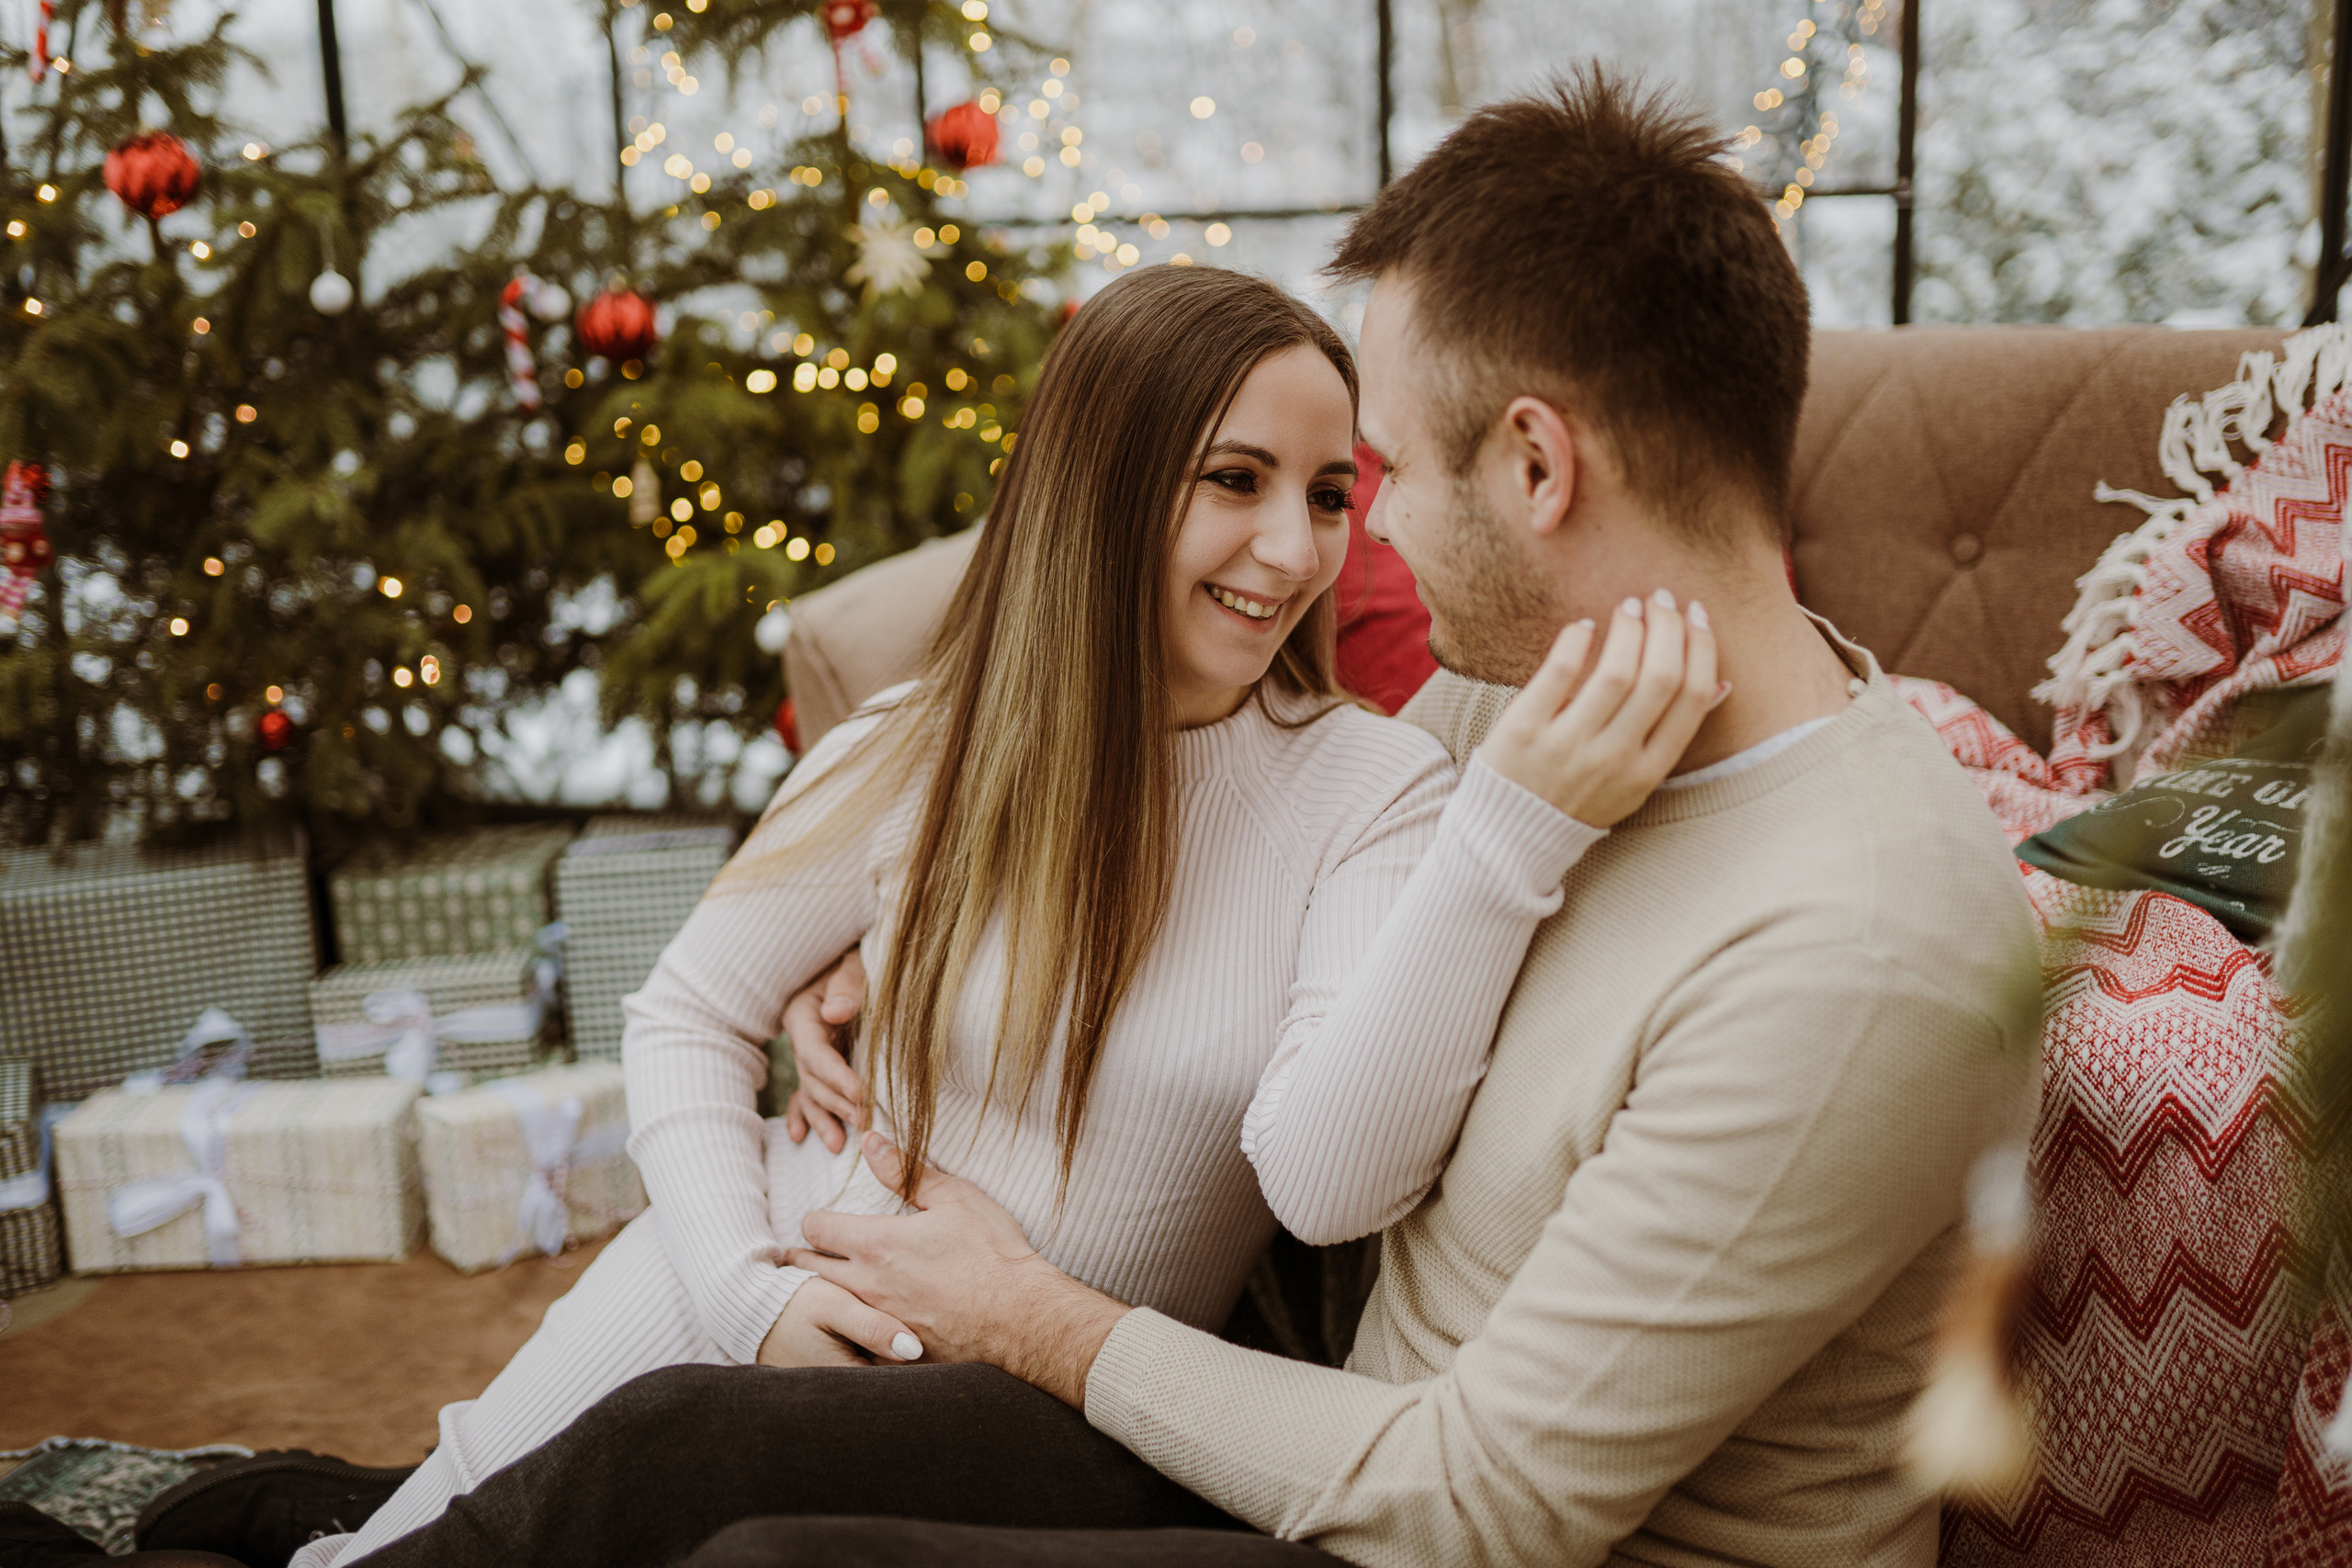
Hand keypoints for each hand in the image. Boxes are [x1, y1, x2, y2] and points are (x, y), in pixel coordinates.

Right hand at [781, 948, 867, 1152]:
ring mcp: (807, 1053)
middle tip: (863, 1120)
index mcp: (804, 1015)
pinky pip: (805, 1093)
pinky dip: (804, 1115)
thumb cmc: (856, 960)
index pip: (815, 1053)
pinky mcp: (818, 1064)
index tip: (860, 1093)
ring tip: (840, 1145)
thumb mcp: (853, 964)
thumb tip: (836, 1013)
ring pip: (809, 1092)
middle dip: (836, 1102)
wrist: (850, 959)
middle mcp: (801, 1038)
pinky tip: (800, 1136)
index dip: (835, 1075)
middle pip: (812, 1078)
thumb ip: (848, 986)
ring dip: (824, 1118)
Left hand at [787, 1133, 1128, 1407]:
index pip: (816, 1228)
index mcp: (875, 1243)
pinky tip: (862, 1322)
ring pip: (832, 1304)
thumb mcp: (954, 1197)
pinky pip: (860, 1336)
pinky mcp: (896, 1349)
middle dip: (805, 1257)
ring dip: (826, 1291)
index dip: (813, 1221)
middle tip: (800, 1253)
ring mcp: (879, 1321)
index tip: (819, 1221)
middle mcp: (867, 1284)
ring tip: (826, 1284)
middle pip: (812, 1269)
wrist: (1021, 1317)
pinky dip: (855, 1325)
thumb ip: (906, 1170)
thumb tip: (870, 1140)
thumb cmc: (992, 1252)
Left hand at [1475, 589, 1720, 827]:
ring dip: (1629, 628)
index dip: (1701, 646)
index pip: (1691, 698)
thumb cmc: (1582, 795)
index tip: (1695, 613)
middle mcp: (1613, 759)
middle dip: (1668, 627)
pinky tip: (1583, 627)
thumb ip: (1673, 732)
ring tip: (1629, 607)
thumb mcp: (1637, 778)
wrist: (1511, 834)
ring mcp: (1567, 746)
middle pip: (1659, 678)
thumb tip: (1722, 684)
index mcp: (1648, 770)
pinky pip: (1558, 675)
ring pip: (1614, 673)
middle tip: (1661, 599)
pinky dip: (1575, 642)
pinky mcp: (1524, 731)